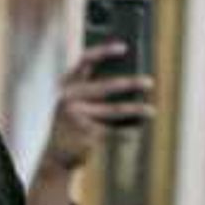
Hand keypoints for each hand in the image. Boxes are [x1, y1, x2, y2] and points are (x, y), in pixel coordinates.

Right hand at [31, 41, 155, 188]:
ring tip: (151, 111)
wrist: (52, 156)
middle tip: (150, 82)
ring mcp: (77, 118)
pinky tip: (137, 129)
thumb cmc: (69, 124)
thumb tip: (128, 79)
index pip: (84, 61)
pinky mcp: (84, 135)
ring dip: (135, 110)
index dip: (104, 51)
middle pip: (106, 86)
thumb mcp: (73, 103)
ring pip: (113, 110)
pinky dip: (126, 132)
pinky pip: (113, 131)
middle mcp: (69, 99)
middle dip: (130, 83)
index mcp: (66, 85)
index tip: (124, 47)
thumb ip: (91, 88)